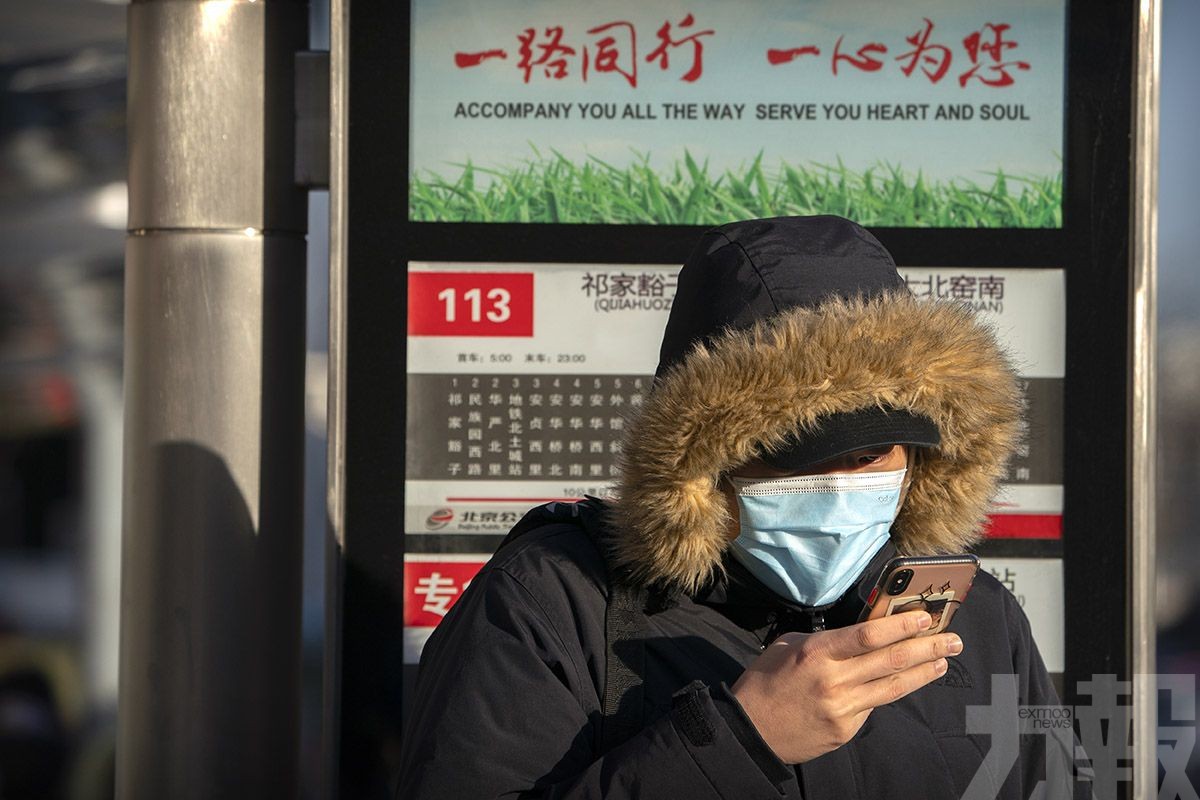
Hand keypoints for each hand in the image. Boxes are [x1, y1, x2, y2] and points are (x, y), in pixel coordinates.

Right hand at [730, 610, 961, 763]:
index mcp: (817, 653)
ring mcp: (843, 708)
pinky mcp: (846, 730)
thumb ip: (826, 640)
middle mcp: (834, 680)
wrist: (751, 730)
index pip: (868, 636)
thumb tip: (861, 633)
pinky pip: (873, 706)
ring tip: (943, 660)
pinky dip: (891, 691)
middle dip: (927, 647)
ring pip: (893, 686)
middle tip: (953, 639)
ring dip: (924, 671)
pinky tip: (906, 682)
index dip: (901, 626)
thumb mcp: (788, 646)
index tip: (926, 618)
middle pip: (891, 660)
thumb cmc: (766, 681)